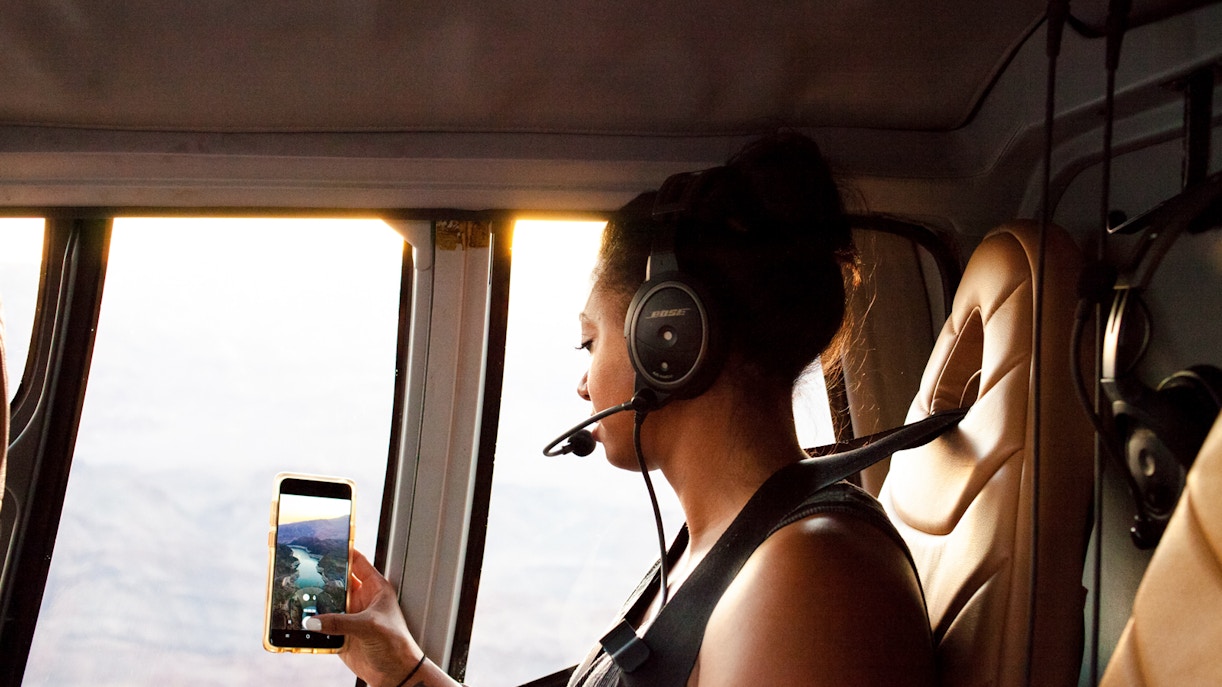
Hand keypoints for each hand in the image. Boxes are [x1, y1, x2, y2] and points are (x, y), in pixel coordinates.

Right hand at [310, 549, 421, 686]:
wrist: (394, 674)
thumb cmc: (395, 645)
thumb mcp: (369, 627)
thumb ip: (340, 622)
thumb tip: (313, 621)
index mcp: (374, 588)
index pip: (356, 562)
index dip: (341, 551)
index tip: (322, 542)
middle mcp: (360, 599)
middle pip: (336, 581)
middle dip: (319, 576)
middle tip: (300, 570)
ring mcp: (349, 616)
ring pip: (326, 603)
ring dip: (312, 601)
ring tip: (293, 595)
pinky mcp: (340, 634)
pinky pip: (321, 626)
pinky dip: (310, 624)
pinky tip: (298, 622)